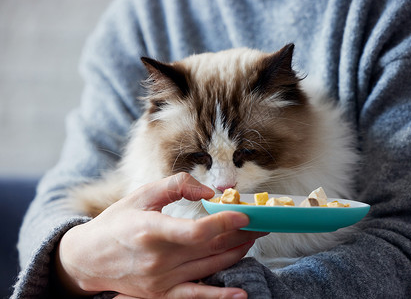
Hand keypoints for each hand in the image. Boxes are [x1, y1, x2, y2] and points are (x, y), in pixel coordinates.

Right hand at [56, 172, 265, 297]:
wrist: (88, 259)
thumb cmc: (116, 223)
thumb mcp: (141, 194)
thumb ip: (176, 185)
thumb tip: (208, 193)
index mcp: (151, 230)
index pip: (196, 231)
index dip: (225, 222)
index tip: (245, 213)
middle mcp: (158, 259)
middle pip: (210, 248)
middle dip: (240, 234)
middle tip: (259, 223)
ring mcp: (161, 280)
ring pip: (209, 267)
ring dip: (236, 253)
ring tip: (253, 239)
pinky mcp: (161, 294)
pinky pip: (196, 297)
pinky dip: (220, 296)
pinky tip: (241, 293)